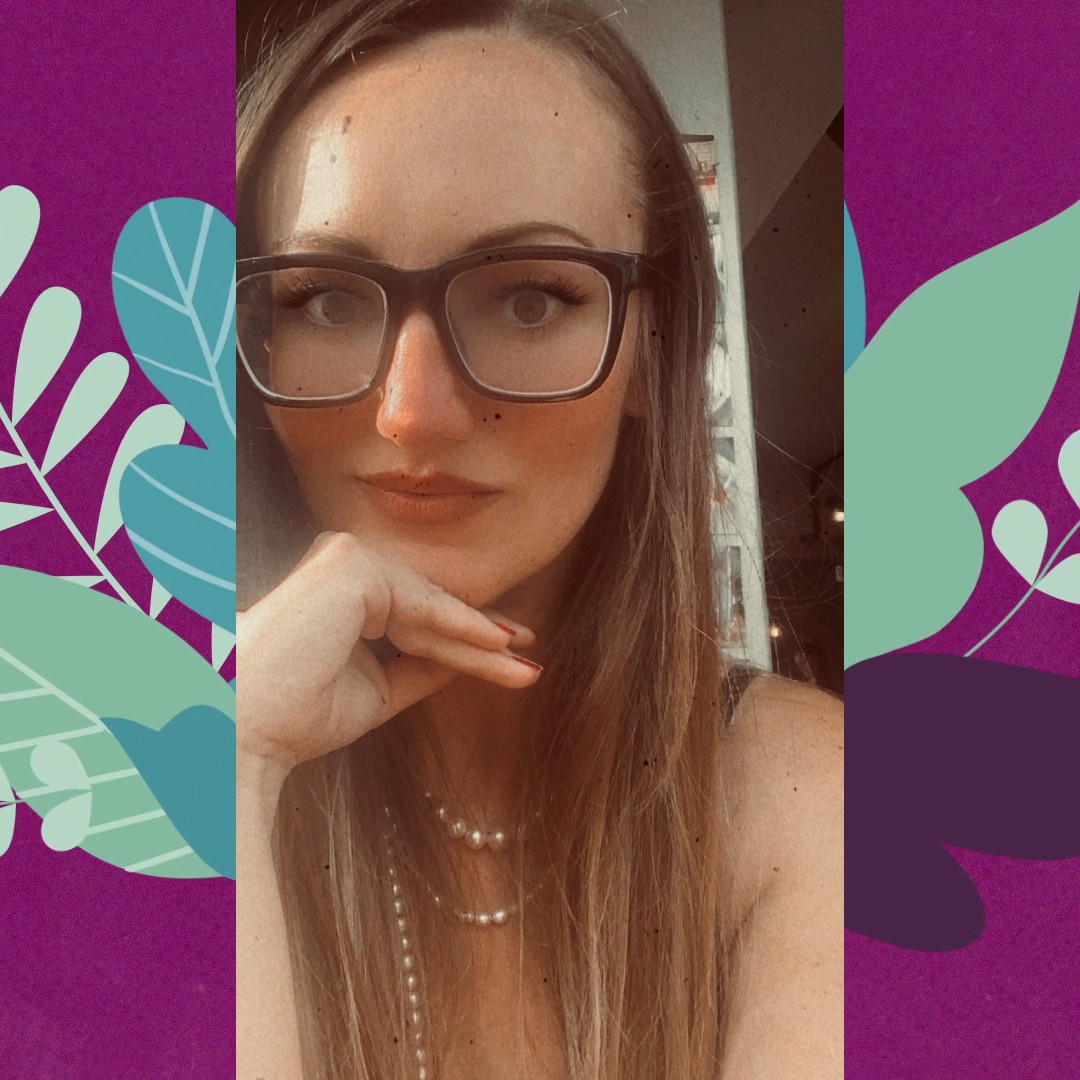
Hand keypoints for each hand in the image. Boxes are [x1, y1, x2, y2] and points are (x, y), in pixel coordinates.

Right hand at [235, 531, 537, 776]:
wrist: (241, 728)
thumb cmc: (293, 716)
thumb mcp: (376, 691)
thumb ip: (419, 669)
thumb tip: (470, 659)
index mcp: (341, 587)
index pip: (415, 610)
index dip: (462, 634)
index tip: (506, 651)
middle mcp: (343, 562)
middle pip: (429, 608)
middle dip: (481, 634)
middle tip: (530, 648)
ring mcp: (347, 557)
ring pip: (430, 608)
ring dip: (477, 642)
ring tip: (526, 665)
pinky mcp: (353, 566)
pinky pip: (421, 605)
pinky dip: (460, 627)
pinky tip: (500, 645)